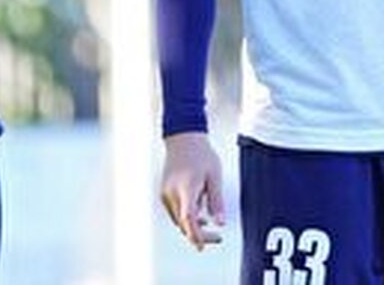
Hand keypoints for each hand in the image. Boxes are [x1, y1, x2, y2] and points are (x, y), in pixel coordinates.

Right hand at [160, 132, 225, 249]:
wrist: (183, 137)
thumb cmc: (201, 154)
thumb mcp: (215, 176)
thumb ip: (216, 201)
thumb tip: (219, 223)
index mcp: (186, 188)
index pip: (188, 219)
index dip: (195, 235)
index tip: (203, 246)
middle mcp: (172, 192)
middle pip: (183, 223)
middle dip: (198, 234)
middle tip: (217, 238)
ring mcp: (166, 193)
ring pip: (178, 219)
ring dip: (192, 226)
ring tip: (208, 225)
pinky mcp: (164, 192)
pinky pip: (174, 211)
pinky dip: (185, 217)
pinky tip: (199, 214)